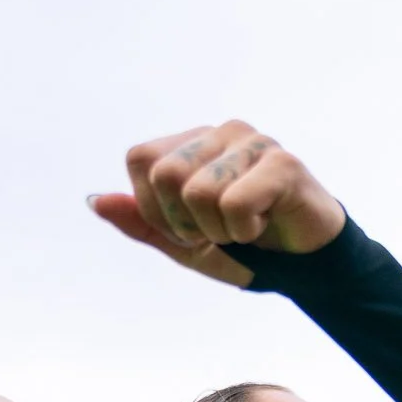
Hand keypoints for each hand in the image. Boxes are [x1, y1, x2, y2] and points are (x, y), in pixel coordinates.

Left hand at [94, 121, 346, 283]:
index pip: (141, 159)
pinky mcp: (282, 163)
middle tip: (217, 231)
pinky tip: (264, 224)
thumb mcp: (183, 244)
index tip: (189, 227)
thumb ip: (141, 222)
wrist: (305, 268)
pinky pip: (234, 204)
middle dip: (184, 223)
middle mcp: (221, 132)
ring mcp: (253, 142)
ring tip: (243, 228)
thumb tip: (96, 202)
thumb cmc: (246, 250)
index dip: (154, 207)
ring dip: (218, 230)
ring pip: (198, 192)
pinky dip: (244, 231)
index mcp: (193, 143)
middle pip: (164, 174)